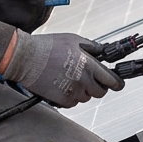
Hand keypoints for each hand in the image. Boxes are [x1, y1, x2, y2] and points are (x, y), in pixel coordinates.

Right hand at [5, 32, 123, 107]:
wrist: (25, 58)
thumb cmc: (46, 47)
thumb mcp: (73, 39)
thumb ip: (91, 47)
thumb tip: (102, 51)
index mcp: (88, 65)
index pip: (111, 80)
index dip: (116, 83)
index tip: (117, 84)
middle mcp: (83, 80)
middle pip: (100, 92)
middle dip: (97, 86)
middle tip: (87, 79)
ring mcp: (73, 92)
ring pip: (86, 97)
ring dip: (82, 91)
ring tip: (68, 78)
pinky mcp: (62, 101)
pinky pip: (73, 102)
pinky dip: (70, 96)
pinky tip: (61, 84)